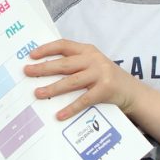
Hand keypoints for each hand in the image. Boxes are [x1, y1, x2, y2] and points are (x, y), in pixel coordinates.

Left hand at [24, 39, 159, 140]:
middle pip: (64, 64)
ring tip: (38, 93)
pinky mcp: (105, 90)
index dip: (47, 49)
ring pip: (71, 82)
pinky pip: (84, 100)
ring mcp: (100, 74)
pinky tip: (59, 114)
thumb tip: (44, 68)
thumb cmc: (105, 77)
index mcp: (87, 50)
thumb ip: (74, 63)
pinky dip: (70, 108)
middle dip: (43, 68)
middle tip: (27, 72)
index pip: (64, 45)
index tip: (31, 55)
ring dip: (52, 88)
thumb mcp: (91, 64)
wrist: (131, 91)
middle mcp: (93, 60)